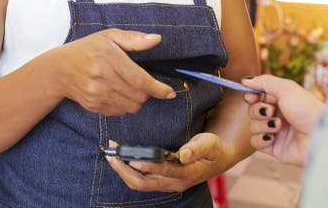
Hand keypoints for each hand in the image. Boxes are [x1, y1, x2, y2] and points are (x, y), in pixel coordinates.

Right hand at [51, 29, 175, 115]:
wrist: (59, 69)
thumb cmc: (86, 49)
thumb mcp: (108, 36)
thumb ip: (134, 39)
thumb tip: (156, 39)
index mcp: (107, 57)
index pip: (139, 79)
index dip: (158, 88)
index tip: (169, 93)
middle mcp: (101, 77)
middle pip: (138, 96)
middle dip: (147, 93)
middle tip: (142, 83)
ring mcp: (96, 94)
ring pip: (131, 107)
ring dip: (137, 100)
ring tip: (128, 87)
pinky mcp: (93, 106)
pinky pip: (119, 112)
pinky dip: (124, 105)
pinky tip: (117, 93)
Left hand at [106, 134, 232, 191]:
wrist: (216, 159)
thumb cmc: (212, 148)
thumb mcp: (209, 143)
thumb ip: (196, 148)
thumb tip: (183, 154)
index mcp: (188, 173)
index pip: (164, 171)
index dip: (149, 166)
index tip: (133, 159)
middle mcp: (174, 183)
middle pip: (144, 183)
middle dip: (125, 170)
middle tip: (112, 155)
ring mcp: (166, 184)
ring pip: (139, 183)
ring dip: (123, 170)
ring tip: (111, 154)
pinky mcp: (161, 181)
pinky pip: (140, 180)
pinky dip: (127, 170)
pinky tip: (120, 158)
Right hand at [241, 75, 324, 165]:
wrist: (320, 136)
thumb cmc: (307, 109)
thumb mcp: (286, 88)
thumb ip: (264, 82)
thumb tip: (245, 80)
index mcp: (282, 100)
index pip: (257, 96)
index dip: (251, 96)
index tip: (251, 97)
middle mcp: (278, 115)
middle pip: (252, 111)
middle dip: (259, 110)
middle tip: (272, 111)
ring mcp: (275, 132)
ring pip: (252, 126)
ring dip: (263, 124)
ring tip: (279, 126)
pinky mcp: (274, 148)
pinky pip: (255, 142)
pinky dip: (261, 138)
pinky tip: (273, 137)